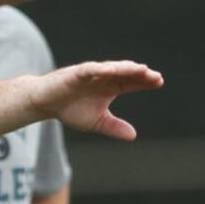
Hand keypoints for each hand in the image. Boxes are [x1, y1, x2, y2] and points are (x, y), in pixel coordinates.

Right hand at [29, 61, 163, 140]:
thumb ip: (113, 127)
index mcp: (109, 87)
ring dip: (125, 68)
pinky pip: (90, 69)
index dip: (145, 82)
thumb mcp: (96, 122)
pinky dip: (100, 68)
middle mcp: (102, 77)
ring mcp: (90, 74)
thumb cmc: (69, 109)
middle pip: (125, 73)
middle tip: (155, 76)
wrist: (45, 103)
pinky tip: (111, 70)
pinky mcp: (75, 73)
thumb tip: (134, 135)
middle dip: (140, 74)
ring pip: (111, 68)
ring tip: (140, 69)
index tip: (159, 82)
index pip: (131, 82)